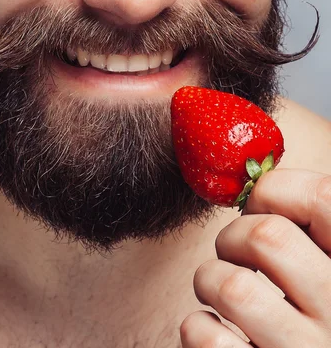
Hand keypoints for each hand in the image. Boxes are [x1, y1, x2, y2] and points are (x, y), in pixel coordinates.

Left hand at [180, 169, 330, 346]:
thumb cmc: (323, 318)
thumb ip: (315, 234)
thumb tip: (261, 183)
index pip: (320, 196)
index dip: (275, 191)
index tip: (260, 205)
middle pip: (266, 237)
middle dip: (233, 236)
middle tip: (236, 253)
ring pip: (231, 287)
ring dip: (210, 278)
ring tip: (221, 290)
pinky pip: (206, 339)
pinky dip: (198, 327)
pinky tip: (218, 331)